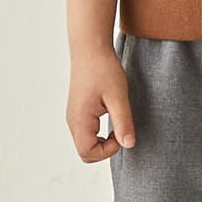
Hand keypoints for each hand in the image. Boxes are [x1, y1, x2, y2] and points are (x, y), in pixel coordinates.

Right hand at [66, 42, 134, 161]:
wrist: (90, 49)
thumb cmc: (103, 70)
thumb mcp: (118, 97)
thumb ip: (122, 122)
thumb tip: (128, 145)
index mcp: (79, 119)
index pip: (87, 152)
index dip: (107, 150)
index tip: (120, 133)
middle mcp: (72, 121)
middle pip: (84, 152)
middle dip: (104, 148)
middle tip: (120, 130)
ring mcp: (73, 116)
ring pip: (85, 143)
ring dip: (101, 140)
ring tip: (116, 120)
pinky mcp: (77, 111)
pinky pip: (85, 132)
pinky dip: (98, 132)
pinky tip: (110, 115)